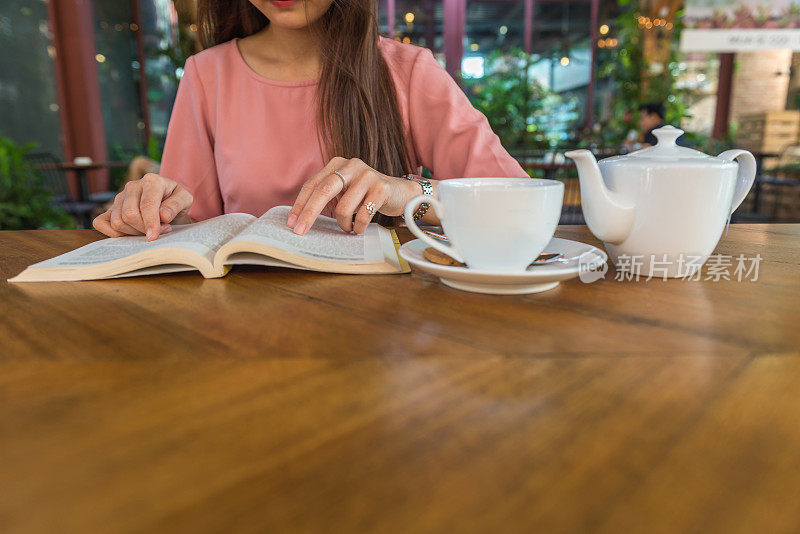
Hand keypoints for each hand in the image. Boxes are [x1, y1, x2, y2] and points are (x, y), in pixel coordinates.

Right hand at [92, 173, 192, 239]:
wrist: (167, 200)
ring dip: (133, 233)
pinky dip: (113, 233)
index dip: (150, 223)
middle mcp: (132, 186)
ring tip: (150, 230)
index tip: (153, 236)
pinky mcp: (110, 208)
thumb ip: (176, 205)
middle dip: (144, 229)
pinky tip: (131, 233)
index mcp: (151, 181)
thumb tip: (163, 216)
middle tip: (160, 231)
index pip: (146, 205)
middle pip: (129, 215)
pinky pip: (101, 223)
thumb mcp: (185, 199)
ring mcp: (119, 197)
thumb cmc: (175, 200)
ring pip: (117, 222)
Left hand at [287, 157, 417, 234]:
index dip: (300, 204)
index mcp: (337, 164)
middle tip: (300, 231)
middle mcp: (351, 165)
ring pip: (344, 207)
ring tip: (349, 227)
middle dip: (309, 213)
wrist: (401, 193)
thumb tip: (300, 218)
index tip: (292, 223)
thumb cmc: (367, 196)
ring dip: (343, 224)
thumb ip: (326, 196)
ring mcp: (367, 174)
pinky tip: (359, 227)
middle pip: (323, 190)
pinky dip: (358, 226)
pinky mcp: (381, 187)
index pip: (313, 184)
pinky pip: (362, 214)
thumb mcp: (344, 191)